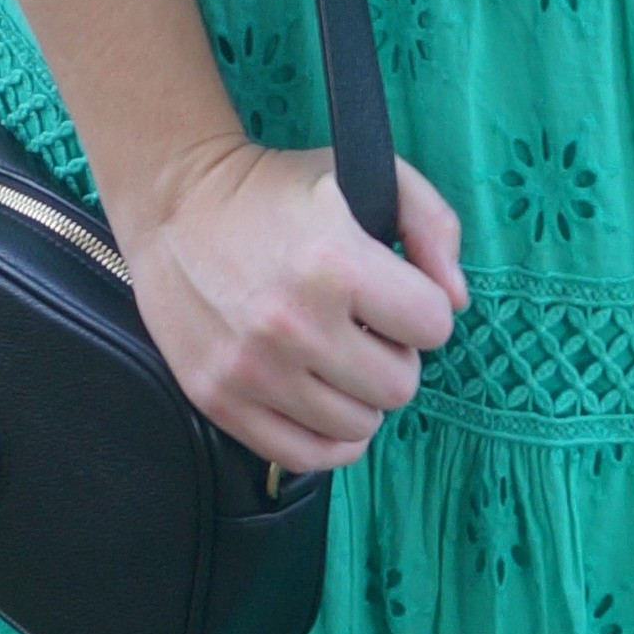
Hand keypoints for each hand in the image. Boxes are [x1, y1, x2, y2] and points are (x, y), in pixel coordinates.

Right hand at [123, 139, 469, 476]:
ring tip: (336, 357)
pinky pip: (305, 457)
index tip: (396, 295)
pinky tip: (322, 401)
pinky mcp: (219, 400)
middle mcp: (294, 325)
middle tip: (365, 328)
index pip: (433, 326)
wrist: (175, 203)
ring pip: (358, 427)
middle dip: (395, 356)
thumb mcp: (364, 176)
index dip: (423, 309)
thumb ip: (433, 225)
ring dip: (360, 396)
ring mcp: (253, 371)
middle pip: (399, 386)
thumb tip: (458, 301)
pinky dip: (328, 439)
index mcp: (335, 264)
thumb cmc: (276, 189)